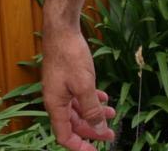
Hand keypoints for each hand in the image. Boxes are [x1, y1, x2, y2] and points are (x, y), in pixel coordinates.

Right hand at [41, 21, 115, 150]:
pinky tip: (104, 98)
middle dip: (93, 130)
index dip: (80, 147)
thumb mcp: (85, 85)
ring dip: (94, 114)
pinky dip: (91, 100)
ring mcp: (61, 89)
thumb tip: (99, 130)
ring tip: (112, 113)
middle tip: (111, 134)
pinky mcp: (67, 79)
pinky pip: (79, 97)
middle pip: (74, 125)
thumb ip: (92, 109)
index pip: (65, 136)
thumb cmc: (70, 55)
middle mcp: (56, 100)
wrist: (62, 29)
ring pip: (78, 110)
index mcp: (55, 105)